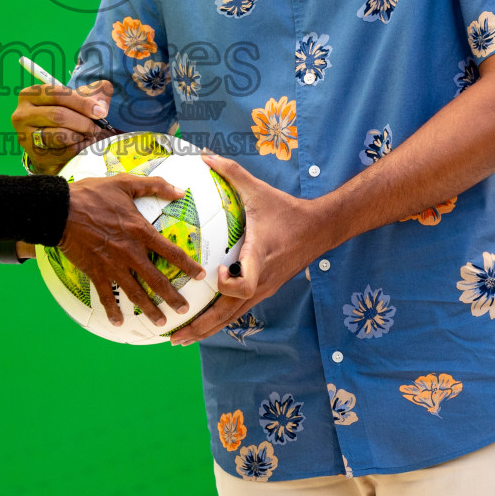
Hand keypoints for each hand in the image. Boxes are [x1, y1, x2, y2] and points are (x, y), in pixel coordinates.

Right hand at [11, 80, 114, 173]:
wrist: (52, 146)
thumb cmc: (65, 115)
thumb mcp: (77, 99)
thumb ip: (93, 93)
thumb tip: (102, 104)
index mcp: (30, 95)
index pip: (57, 94)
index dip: (82, 102)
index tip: (99, 111)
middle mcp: (22, 115)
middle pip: (58, 116)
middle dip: (83, 121)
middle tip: (97, 126)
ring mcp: (26, 138)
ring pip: (60, 136)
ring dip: (81, 135)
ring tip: (89, 134)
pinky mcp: (36, 157)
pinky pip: (64, 152)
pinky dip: (79, 148)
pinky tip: (82, 144)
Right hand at [60, 174, 204, 326]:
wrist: (60, 209)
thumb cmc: (92, 194)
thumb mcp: (125, 183)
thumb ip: (154, 186)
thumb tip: (179, 190)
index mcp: (140, 231)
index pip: (171, 252)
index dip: (188, 265)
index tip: (200, 275)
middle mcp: (130, 252)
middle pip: (157, 280)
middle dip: (172, 297)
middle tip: (184, 309)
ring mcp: (112, 265)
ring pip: (135, 293)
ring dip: (149, 309)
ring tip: (161, 322)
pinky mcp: (95, 272)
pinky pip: (106, 295)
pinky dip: (113, 311)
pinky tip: (118, 323)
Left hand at [170, 153, 318, 344]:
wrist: (319, 229)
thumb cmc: (286, 210)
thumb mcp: (259, 190)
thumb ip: (231, 172)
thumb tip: (204, 155)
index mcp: (259, 256)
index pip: (245, 284)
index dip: (228, 285)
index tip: (217, 272)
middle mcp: (262, 280)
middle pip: (230, 313)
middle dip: (201, 327)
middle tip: (175, 336)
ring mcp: (264, 289)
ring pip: (232, 317)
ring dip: (207, 330)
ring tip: (180, 339)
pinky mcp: (265, 291)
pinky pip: (238, 311)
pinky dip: (219, 320)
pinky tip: (201, 325)